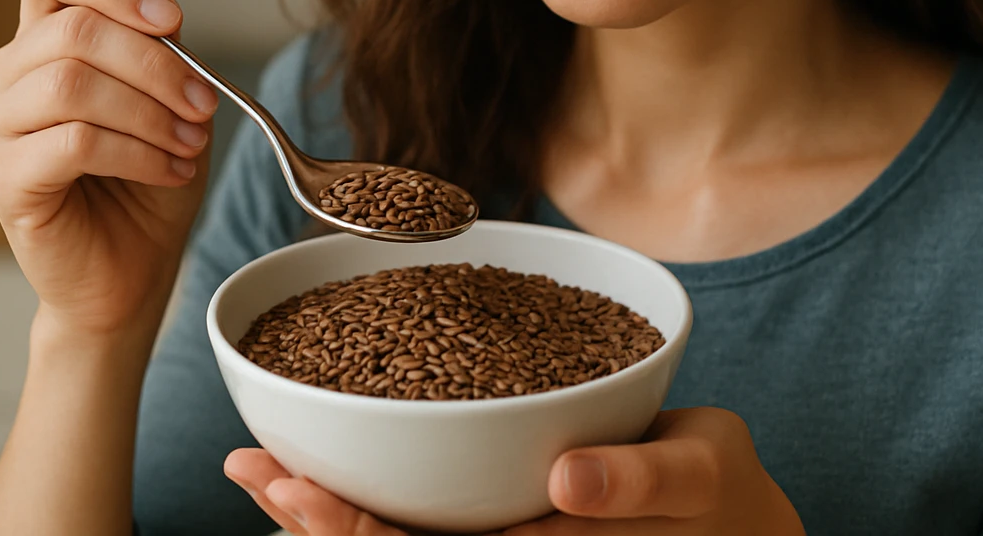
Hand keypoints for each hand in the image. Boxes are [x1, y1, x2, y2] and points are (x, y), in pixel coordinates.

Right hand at [0, 0, 217, 341]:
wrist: (134, 271)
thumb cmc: (150, 177)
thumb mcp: (168, 90)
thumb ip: (148, 25)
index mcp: (41, 39)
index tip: (174, 21)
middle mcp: (5, 75)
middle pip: (75, 28)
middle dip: (157, 64)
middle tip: (204, 104)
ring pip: (72, 83)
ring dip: (150, 111)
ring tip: (189, 141)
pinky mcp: (3, 179)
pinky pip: (72, 142)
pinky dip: (137, 152)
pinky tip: (169, 170)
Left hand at [223, 408, 803, 535]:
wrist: (732, 518)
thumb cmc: (719, 497)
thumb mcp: (698, 481)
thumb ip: (638, 486)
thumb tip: (565, 482)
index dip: (353, 534)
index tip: (295, 492)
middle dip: (314, 519)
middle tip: (250, 470)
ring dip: (320, 510)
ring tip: (253, 466)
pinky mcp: (505, 519)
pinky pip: (425, 516)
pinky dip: (366, 489)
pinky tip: (319, 455)